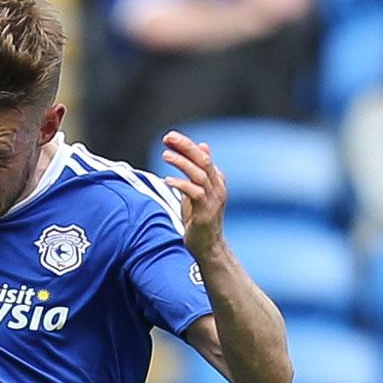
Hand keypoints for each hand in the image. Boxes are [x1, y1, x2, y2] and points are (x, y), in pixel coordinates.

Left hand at [160, 130, 227, 256]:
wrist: (208, 246)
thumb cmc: (199, 218)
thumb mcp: (197, 191)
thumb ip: (197, 170)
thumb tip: (201, 145)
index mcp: (215, 180)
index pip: (202, 156)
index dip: (186, 145)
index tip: (169, 137)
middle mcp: (217, 187)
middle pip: (203, 160)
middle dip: (185, 147)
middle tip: (168, 137)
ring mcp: (213, 199)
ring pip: (199, 174)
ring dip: (182, 163)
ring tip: (165, 155)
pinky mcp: (205, 212)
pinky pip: (195, 193)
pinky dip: (181, 184)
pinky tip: (168, 180)